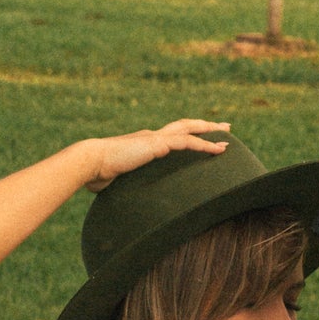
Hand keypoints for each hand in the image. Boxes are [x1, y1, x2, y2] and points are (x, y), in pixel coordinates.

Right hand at [84, 120, 229, 191]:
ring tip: (228, 134)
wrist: (90, 162)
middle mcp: (151, 136)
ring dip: (210, 131)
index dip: (186, 136)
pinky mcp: (158, 144)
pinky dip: (205, 145)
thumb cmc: (96, 174)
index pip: (169, 136)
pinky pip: (188, 142)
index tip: (199, 138)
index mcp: (142, 143)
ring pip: (190, 129)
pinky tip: (218, 150)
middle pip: (184, 125)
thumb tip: (111, 194)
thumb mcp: (113, 180)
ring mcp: (155, 138)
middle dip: (205, 126)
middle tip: (223, 127)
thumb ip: (119, 183)